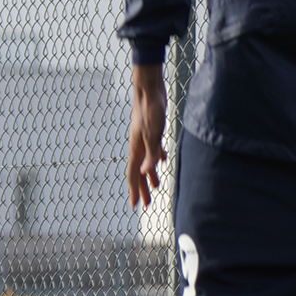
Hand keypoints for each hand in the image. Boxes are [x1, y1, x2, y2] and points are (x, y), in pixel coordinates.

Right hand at [127, 63, 167, 206]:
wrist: (149, 90)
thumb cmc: (151, 110)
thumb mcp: (153, 133)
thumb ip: (150, 153)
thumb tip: (145, 173)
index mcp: (136, 149)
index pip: (133, 174)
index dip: (135, 190)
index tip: (135, 205)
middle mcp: (137, 146)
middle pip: (138, 172)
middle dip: (142, 188)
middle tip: (147, 204)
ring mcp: (143, 139)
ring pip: (145, 162)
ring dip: (149, 175)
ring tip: (156, 186)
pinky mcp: (151, 132)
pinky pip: (152, 150)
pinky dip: (155, 159)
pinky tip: (162, 160)